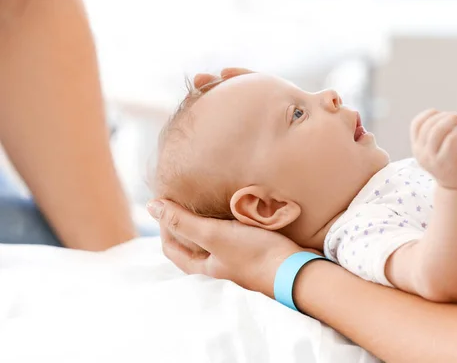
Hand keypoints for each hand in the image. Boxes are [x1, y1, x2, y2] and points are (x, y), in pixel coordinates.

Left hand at [148, 199, 302, 296]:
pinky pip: (235, 234)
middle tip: (186, 197)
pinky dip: (230, 221)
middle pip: (192, 243)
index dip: (164, 225)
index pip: (171, 247)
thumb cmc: (253, 255)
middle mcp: (218, 265)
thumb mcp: (213, 235)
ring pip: (215, 238)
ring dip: (209, 220)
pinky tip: (236, 208)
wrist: (295, 270)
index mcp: (203, 267)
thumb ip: (182, 221)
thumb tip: (151, 206)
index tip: (168, 202)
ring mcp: (237, 259)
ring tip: (208, 198)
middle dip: (186, 222)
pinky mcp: (254, 251)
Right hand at [410, 109, 456, 189]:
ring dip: (453, 120)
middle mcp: (422, 154)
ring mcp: (434, 159)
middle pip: (429, 126)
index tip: (441, 112)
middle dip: (446, 116)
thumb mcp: (438, 147)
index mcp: (417, 148)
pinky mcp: (449, 162)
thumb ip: (437, 133)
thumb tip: (446, 115)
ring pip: (438, 131)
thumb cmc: (451, 162)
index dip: (428, 114)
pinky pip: (452, 139)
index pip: (416, 125)